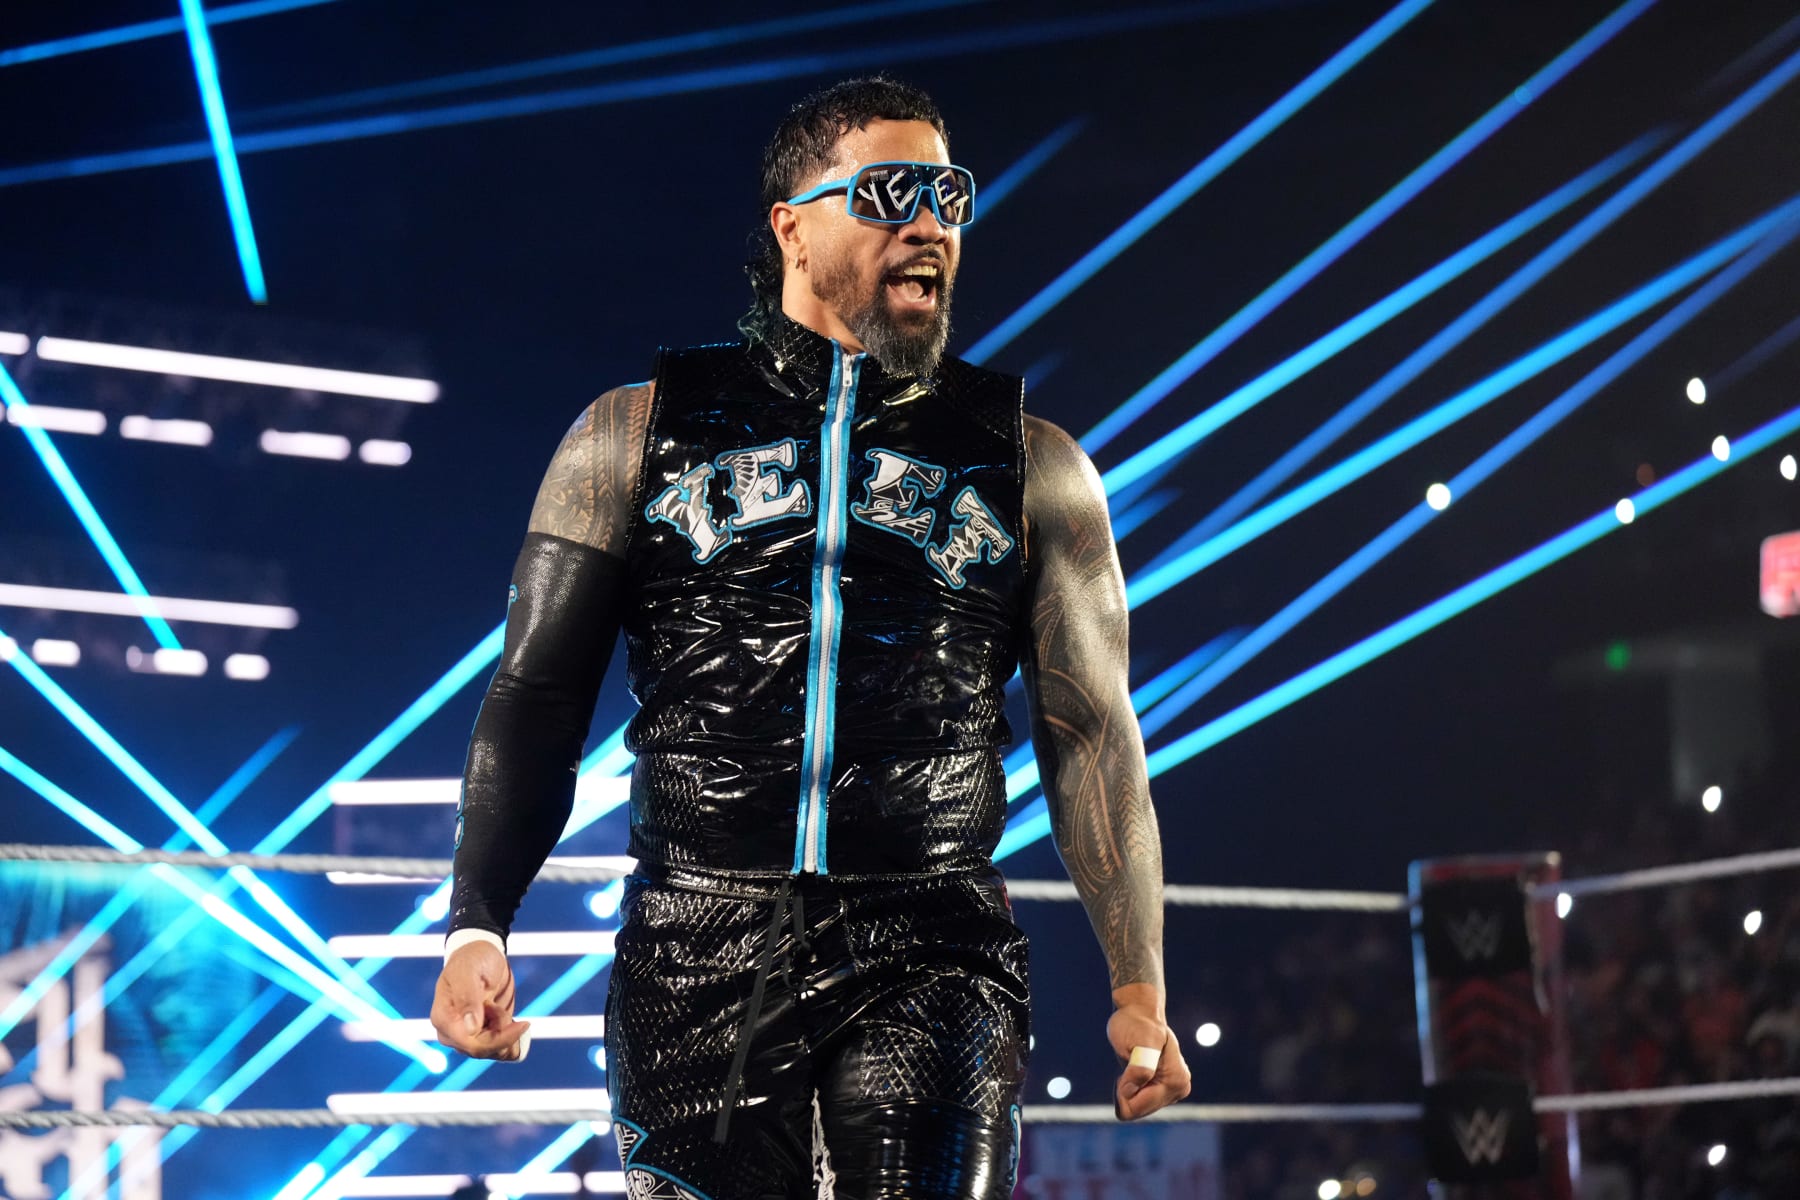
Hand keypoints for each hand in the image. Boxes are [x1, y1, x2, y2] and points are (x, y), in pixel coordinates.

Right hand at [431, 940, 530, 1060]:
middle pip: (483, 1050)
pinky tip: (513, 1023)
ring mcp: (467, 1036)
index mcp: (444, 1019)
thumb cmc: (472, 959)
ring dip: (507, 1033)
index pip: (470, 1044)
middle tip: (506, 1010)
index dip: (498, 1039)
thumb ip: (468, 997)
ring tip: (498, 1007)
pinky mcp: (482, 1036)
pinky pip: (500, 1052)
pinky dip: (512, 1040)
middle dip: (504, 1032)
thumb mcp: (468, 971)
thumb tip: (470, 1029)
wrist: (481, 956)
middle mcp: (452, 1033)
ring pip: (493, 1052)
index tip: (523, 1024)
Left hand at [1107, 985, 1190, 1119]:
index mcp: (1176, 1081)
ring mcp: (1174, 1091)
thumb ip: (1140, 1067)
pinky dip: (1131, 1089)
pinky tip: (1135, 1070)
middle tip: (1128, 1064)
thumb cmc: (1136, 1024)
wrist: (1139, 1013)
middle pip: (1138, 1111)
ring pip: (1137, 1108)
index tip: (1124, 1070)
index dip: (1123, 1091)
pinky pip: (1139, 1103)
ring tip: (1132, 1065)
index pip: (1137, 1107)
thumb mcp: (1138, 1040)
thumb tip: (1131, 1091)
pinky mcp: (1166, 1090)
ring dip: (1128, 1090)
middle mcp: (1180, 1089)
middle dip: (1126, 1092)